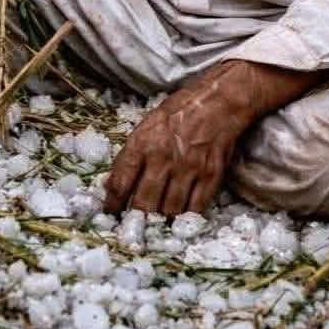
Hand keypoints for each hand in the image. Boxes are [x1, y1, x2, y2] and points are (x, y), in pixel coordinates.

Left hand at [103, 62, 256, 217]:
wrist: (217, 103)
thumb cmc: (178, 113)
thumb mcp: (146, 126)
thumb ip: (131, 155)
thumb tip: (113, 185)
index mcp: (143, 144)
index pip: (121, 183)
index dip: (113, 204)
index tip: (111, 212)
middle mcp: (163, 159)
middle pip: (145, 204)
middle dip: (137, 219)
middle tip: (135, 225)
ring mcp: (188, 169)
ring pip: (169, 210)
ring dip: (161, 219)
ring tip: (157, 223)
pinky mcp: (209, 176)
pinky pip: (195, 208)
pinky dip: (186, 216)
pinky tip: (180, 216)